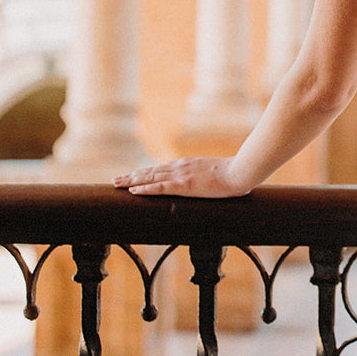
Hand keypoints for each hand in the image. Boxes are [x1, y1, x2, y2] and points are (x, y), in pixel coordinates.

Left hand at [112, 158, 249, 196]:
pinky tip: (133, 191)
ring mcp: (181, 175)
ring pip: (150, 177)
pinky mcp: (184, 185)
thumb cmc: (234, 173)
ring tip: (117, 184)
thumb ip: (207, 177)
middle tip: (116, 179)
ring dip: (132, 181)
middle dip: (132, 176)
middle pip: (150, 171)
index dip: (145, 172)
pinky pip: (159, 187)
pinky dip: (144, 188)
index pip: (161, 168)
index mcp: (187, 164)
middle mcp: (180, 167)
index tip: (133, 175)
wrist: (240, 171)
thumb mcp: (216, 173)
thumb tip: (209, 183)